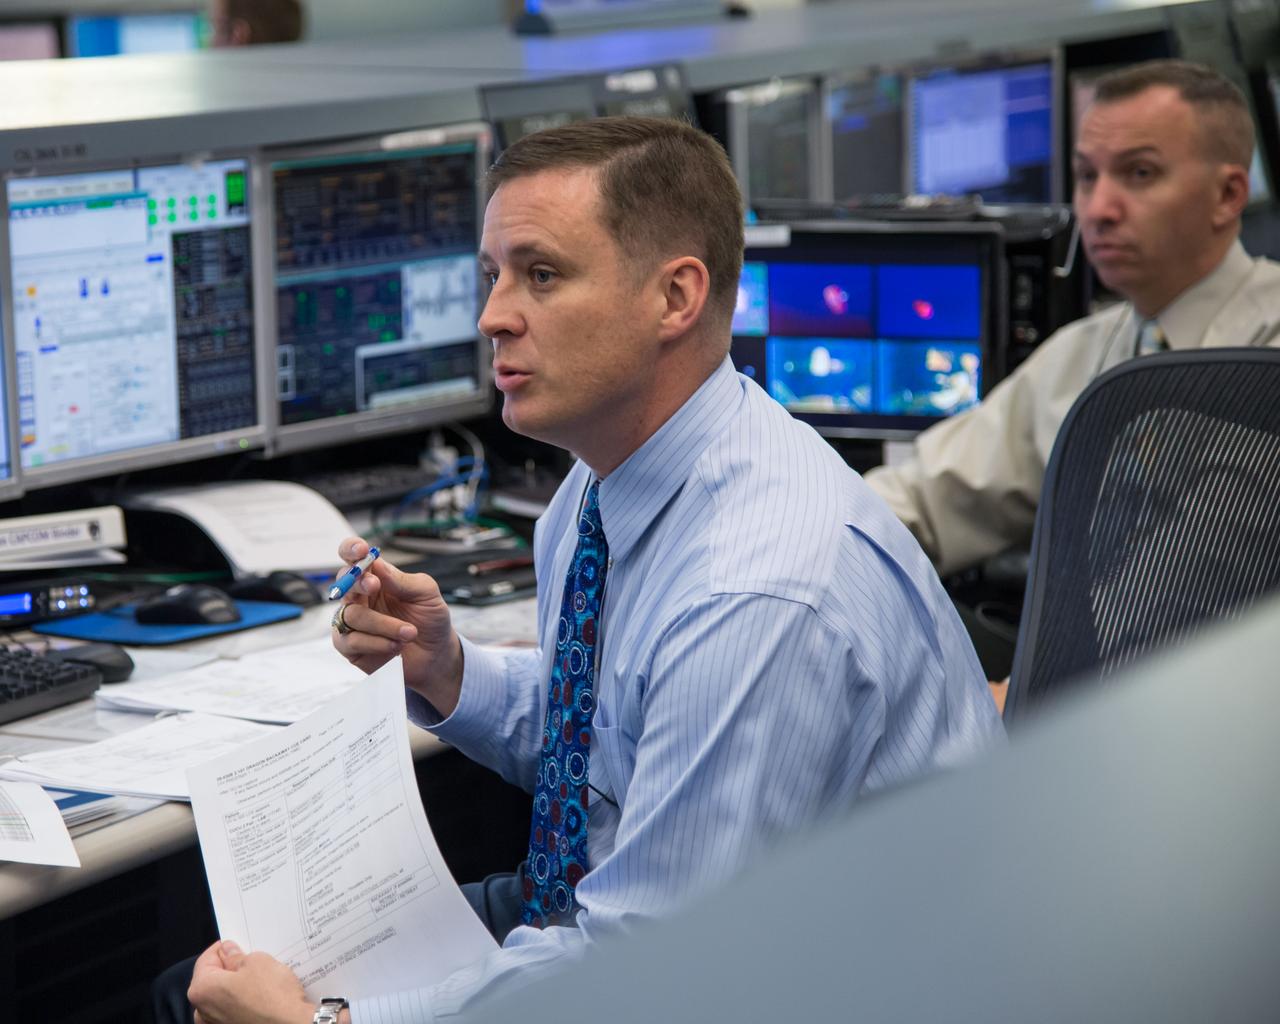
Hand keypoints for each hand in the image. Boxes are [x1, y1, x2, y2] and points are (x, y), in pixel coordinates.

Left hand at [188, 940, 313, 1023]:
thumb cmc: (273, 998)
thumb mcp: (257, 962)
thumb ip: (236, 956)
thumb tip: (228, 952)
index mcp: (202, 990)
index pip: (206, 960)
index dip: (224, 948)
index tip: (237, 945)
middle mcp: (202, 1012)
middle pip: (213, 981)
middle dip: (230, 970)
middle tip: (252, 961)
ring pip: (223, 998)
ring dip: (237, 988)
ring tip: (261, 981)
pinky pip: (232, 1012)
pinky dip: (243, 1003)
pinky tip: (261, 998)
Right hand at [331, 536, 464, 715]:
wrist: (435, 655)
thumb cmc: (429, 620)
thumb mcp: (426, 594)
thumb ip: (403, 580)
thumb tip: (378, 564)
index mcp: (377, 577)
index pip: (354, 557)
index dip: (351, 549)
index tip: (361, 550)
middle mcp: (360, 596)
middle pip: (343, 581)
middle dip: (357, 582)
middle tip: (375, 586)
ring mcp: (352, 621)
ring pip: (352, 614)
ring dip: (382, 624)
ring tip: (409, 633)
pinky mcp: (350, 646)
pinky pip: (352, 640)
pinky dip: (376, 643)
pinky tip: (395, 645)